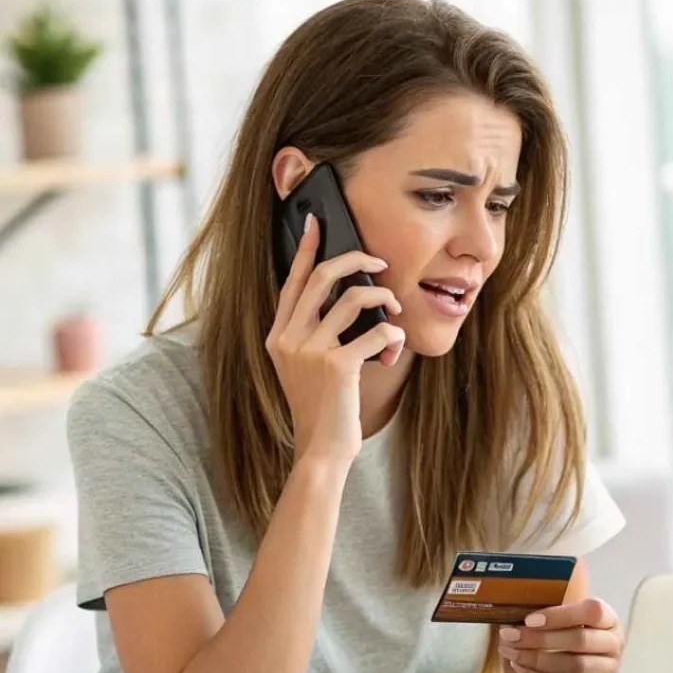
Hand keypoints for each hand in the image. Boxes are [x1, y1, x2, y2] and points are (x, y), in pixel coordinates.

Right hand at [266, 215, 405, 464]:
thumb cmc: (322, 407)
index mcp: (278, 336)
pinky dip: (393, 336)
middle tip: (380, 262)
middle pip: (324, 277)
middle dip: (357, 260)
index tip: (318, 224)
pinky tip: (393, 350)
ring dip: (384, 300)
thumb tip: (347, 298)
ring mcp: (311, 351)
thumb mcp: (306, 367)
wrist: (320, 449)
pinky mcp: (338, 366)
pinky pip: (377, 331)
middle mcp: (289, 339)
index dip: (307, 250)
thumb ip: (314, 334)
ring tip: (394, 312)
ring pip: (355, 298)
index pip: (293, 282)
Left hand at [497, 598, 623, 672]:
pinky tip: (522, 669)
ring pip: (575, 666)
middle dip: (539, 639)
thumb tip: (509, 611)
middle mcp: (616, 644)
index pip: (592, 611)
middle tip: (509, 637)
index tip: (529, 619)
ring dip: (537, 660)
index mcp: (608, 619)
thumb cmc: (571, 645)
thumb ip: (546, 617)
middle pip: (580, 640)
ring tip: (511, 653)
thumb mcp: (564, 626)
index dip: (560, 615)